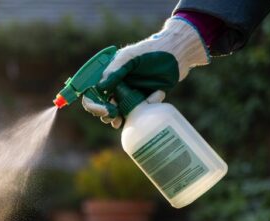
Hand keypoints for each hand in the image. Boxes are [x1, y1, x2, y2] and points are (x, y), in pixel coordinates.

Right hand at [82, 17, 208, 126]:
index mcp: (109, 74)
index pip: (92, 91)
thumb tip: (100, 87)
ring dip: (116, 118)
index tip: (102, 109)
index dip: (92, 102)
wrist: (177, 56)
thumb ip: (115, 69)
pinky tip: (151, 100)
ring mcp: (128, 93)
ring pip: (116, 112)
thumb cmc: (152, 51)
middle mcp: (116, 84)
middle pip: (102, 104)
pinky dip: (140, 112)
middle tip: (112, 116)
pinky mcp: (142, 100)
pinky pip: (135, 112)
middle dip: (104, 113)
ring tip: (120, 121)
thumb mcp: (130, 57)